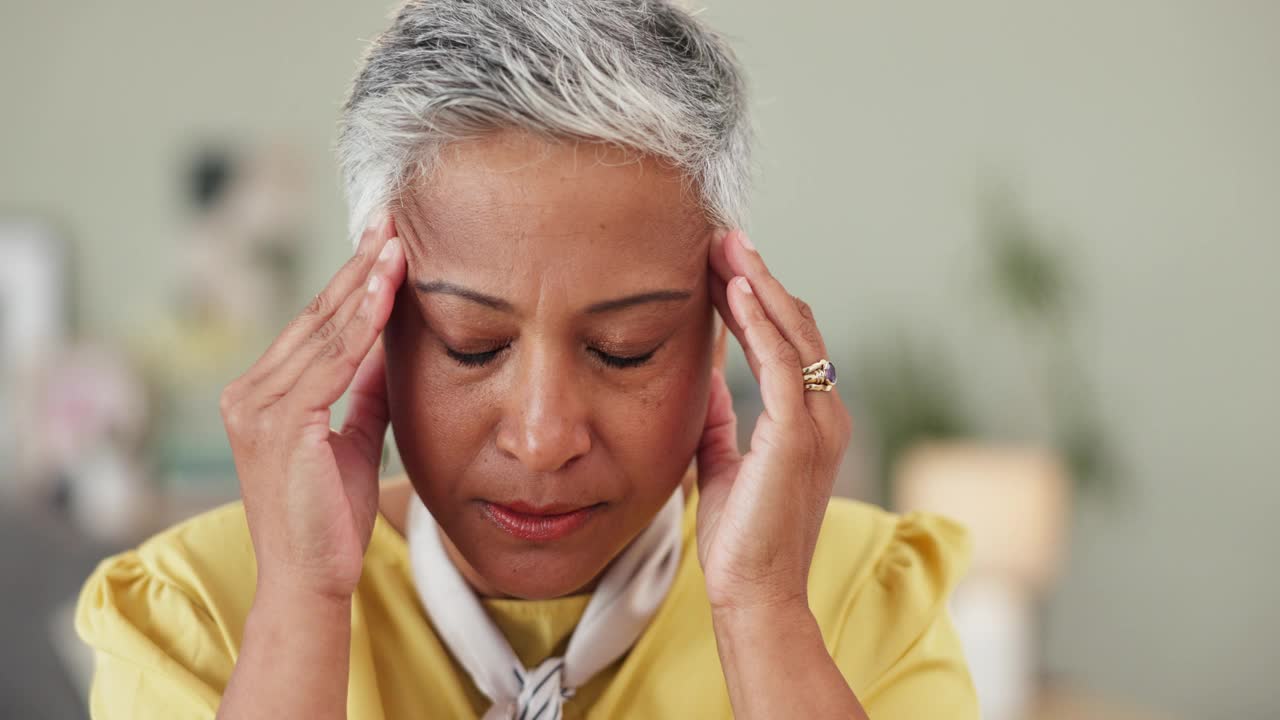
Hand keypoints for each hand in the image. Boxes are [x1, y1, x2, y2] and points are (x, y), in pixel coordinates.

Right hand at [219, 217, 406, 601]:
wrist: (311, 580)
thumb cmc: (329, 516)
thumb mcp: (352, 437)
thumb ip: (363, 390)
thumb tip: (387, 342)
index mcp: (262, 396)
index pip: (313, 327)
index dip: (350, 283)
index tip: (383, 244)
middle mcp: (248, 394)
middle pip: (315, 318)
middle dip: (356, 268)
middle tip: (390, 222)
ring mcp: (257, 407)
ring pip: (322, 332)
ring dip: (363, 285)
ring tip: (396, 244)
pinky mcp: (280, 424)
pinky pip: (330, 362)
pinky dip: (361, 324)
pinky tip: (386, 293)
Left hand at [696, 228, 853, 611]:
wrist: (753, 594)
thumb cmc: (740, 537)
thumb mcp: (725, 462)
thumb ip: (722, 417)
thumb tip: (705, 376)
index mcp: (812, 420)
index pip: (789, 341)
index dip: (759, 298)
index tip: (722, 264)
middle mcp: (825, 414)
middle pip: (797, 325)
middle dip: (758, 277)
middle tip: (721, 237)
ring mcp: (818, 423)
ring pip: (794, 333)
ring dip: (758, 284)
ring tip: (725, 245)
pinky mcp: (797, 436)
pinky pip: (782, 362)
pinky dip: (760, 320)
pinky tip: (737, 287)